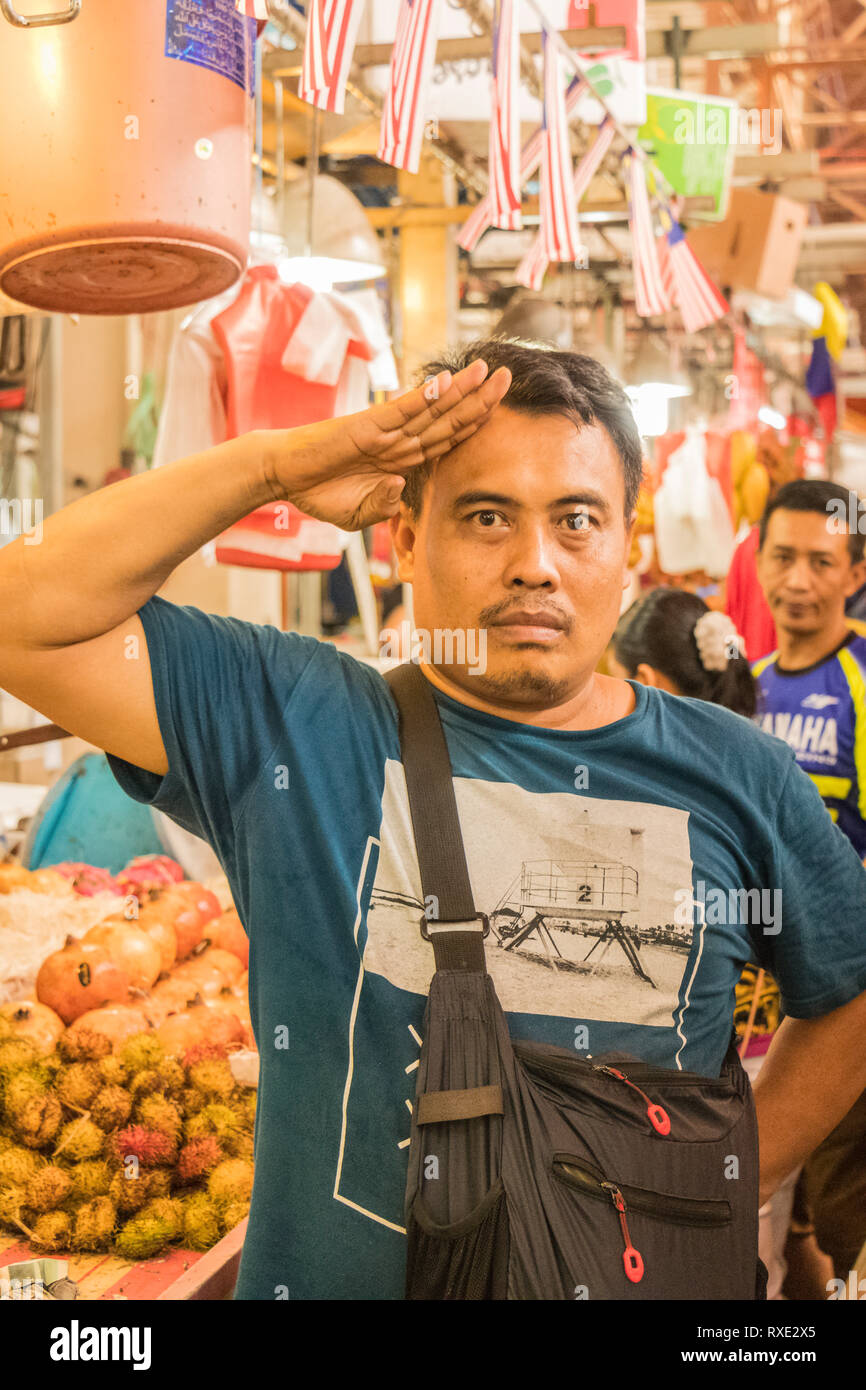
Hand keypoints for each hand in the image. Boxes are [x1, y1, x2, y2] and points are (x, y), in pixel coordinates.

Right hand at [264, 358, 511, 529]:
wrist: (285, 477)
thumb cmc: (321, 493)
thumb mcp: (361, 514)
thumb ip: (384, 506)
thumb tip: (399, 485)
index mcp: (404, 459)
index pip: (448, 440)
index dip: (475, 424)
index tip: (501, 410)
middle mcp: (400, 440)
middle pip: (449, 419)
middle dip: (481, 400)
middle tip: (509, 377)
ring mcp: (386, 430)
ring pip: (432, 410)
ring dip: (461, 391)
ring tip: (488, 371)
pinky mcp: (367, 425)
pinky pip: (401, 410)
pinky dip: (423, 397)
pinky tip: (445, 383)